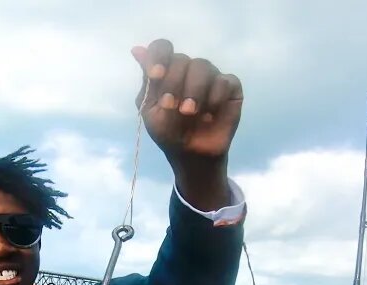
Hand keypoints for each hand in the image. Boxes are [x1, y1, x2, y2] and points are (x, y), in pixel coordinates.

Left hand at [131, 39, 242, 207]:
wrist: (191, 156)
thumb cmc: (169, 133)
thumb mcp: (152, 111)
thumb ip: (148, 82)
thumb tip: (136, 49)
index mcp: (167, 72)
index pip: (162, 48)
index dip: (158, 56)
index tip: (156, 75)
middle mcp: (188, 70)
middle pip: (182, 59)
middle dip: (174, 83)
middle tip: (172, 107)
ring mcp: (210, 76)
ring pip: (203, 66)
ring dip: (194, 90)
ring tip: (190, 113)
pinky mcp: (230, 87)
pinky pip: (225, 81)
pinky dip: (215, 97)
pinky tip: (210, 114)